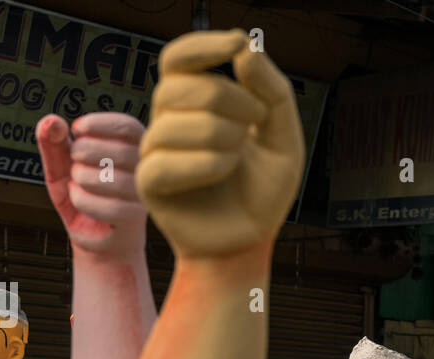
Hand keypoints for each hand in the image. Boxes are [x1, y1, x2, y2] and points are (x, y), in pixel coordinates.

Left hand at [37, 112, 148, 258]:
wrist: (95, 239)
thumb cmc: (84, 196)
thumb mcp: (61, 166)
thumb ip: (53, 142)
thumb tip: (51, 122)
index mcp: (134, 148)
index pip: (128, 126)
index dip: (97, 124)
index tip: (76, 130)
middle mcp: (145, 170)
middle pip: (119, 151)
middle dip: (83, 151)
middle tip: (73, 161)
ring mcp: (142, 196)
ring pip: (110, 179)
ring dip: (80, 178)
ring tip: (75, 182)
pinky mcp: (135, 219)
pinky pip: (107, 206)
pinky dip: (82, 200)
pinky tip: (79, 199)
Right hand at [137, 29, 303, 257]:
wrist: (250, 241)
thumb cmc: (262, 191)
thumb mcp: (283, 137)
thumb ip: (273, 92)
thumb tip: (245, 48)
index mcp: (193, 104)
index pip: (178, 58)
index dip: (203, 45)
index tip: (238, 43)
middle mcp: (167, 122)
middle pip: (182, 86)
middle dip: (230, 98)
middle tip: (256, 123)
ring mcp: (155, 153)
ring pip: (175, 122)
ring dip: (223, 134)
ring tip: (240, 154)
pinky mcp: (150, 184)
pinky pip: (167, 162)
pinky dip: (207, 163)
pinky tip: (226, 171)